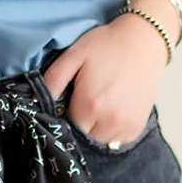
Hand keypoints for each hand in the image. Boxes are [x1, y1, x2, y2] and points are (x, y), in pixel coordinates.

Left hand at [40, 15, 166, 143]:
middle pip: (81, 136)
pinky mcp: (137, 127)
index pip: (64, 125)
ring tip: (97, 105)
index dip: (62, 113)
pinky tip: (110, 111)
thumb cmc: (106, 45)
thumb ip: (53, 80)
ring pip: (98, 141)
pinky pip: (116, 141)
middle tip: (82, 100)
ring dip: (93, 130)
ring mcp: (125, 127)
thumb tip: (38, 103)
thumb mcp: (73, 55)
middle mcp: (109, 121)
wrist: (144, 40)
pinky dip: (110, 132)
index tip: (67, 100)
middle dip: (77, 122)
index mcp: (89, 105)